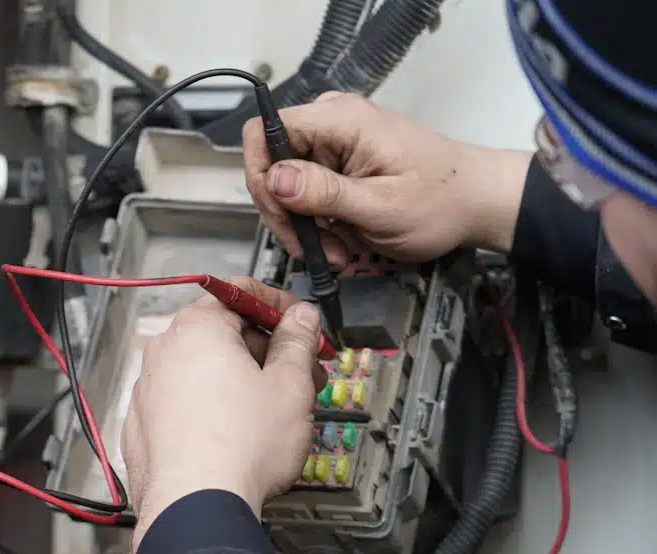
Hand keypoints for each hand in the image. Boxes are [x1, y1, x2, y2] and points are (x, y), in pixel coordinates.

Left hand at [122, 278, 327, 551]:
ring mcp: (146, 390)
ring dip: (240, 379)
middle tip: (302, 374)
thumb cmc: (243, 446)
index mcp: (197, 328)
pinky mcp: (141, 426)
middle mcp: (163, 352)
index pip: (240, 292)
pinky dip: (210, 406)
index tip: (302, 324)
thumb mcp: (290, 385)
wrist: (195, 507)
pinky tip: (237, 433)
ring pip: (202, 370)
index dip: (279, 305)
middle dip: (265, 349)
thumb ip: (296, 342)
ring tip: (276, 409)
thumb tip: (300, 317)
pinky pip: (182, 402)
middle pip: (220, 332)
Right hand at [241, 92, 533, 264]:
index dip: (259, 174)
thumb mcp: (380, 206)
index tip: (281, 214)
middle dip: (286, 213)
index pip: (264, 131)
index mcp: (340, 121)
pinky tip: (339, 240)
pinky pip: (305, 191)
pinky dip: (316, 222)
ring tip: (336, 250)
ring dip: (303, 224)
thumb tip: (273, 179)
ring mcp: (334, 141)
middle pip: (270, 163)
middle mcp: (332, 122)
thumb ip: (325, 192)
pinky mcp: (338, 161)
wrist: (476, 202)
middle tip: (314, 248)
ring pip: (284, 184)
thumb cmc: (441, 201)